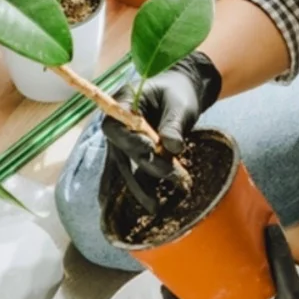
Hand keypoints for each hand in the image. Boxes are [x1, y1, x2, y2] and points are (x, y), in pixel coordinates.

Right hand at [103, 50, 221, 211]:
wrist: (181, 91)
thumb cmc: (178, 92)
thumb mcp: (180, 104)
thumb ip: (174, 124)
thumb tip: (173, 148)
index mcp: (122, 104)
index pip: (117, 127)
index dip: (130, 141)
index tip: (150, 149)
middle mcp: (117, 125)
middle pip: (121, 152)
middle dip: (143, 169)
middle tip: (169, 177)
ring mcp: (122, 141)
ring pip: (123, 168)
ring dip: (137, 188)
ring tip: (153, 207)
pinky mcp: (132, 153)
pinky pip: (128, 173)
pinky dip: (135, 189)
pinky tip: (139, 206)